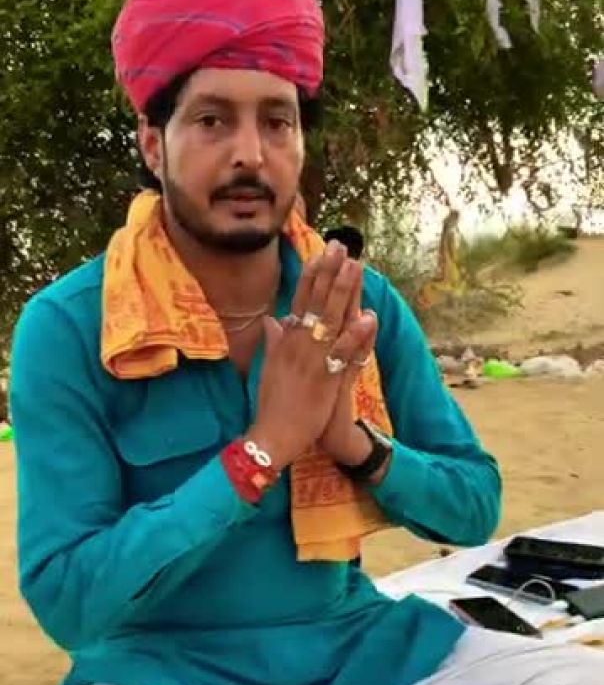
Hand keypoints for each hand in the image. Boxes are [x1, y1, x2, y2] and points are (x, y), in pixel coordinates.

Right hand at [247, 241, 372, 469]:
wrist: (271, 437)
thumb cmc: (271, 405)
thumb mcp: (269, 368)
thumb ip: (273, 342)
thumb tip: (272, 320)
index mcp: (286, 342)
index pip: (300, 301)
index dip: (312, 275)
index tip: (322, 252)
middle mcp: (298, 346)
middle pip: (316, 303)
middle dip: (330, 273)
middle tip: (342, 247)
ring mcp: (312, 361)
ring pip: (330, 321)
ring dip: (343, 293)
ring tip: (356, 268)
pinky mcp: (325, 381)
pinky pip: (343, 355)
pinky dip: (356, 337)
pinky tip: (368, 319)